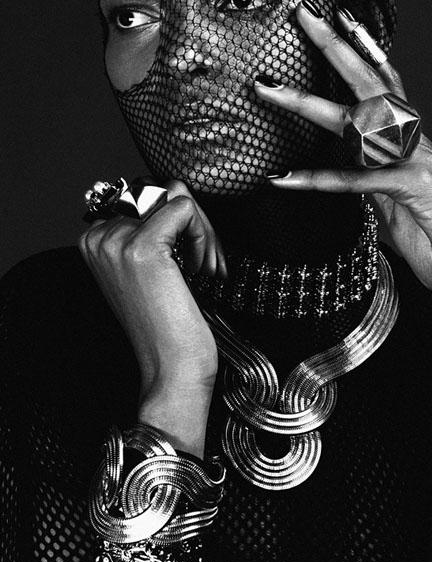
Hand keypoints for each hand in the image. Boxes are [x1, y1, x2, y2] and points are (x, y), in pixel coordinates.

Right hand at [79, 180, 225, 455]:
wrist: (171, 368)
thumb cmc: (167, 326)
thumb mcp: (151, 271)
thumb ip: (153, 232)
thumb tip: (176, 196)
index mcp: (96, 241)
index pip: (148, 197)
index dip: (180, 225)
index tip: (191, 259)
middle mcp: (99, 238)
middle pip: (164, 193)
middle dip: (196, 227)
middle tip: (204, 264)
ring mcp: (118, 241)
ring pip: (179, 198)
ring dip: (203, 231)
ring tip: (205, 267)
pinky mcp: (143, 247)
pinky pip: (185, 208)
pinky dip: (204, 234)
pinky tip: (203, 268)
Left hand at [255, 1, 431, 325]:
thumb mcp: (392, 199)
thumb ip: (369, 176)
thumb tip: (346, 167)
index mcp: (409, 137)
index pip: (384, 81)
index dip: (362, 48)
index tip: (337, 18)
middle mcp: (413, 139)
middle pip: (370, 81)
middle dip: (336, 46)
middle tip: (304, 15)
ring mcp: (414, 159)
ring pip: (357, 121)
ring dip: (308, 104)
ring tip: (269, 90)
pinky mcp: (411, 188)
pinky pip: (358, 180)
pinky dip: (320, 179)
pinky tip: (286, 178)